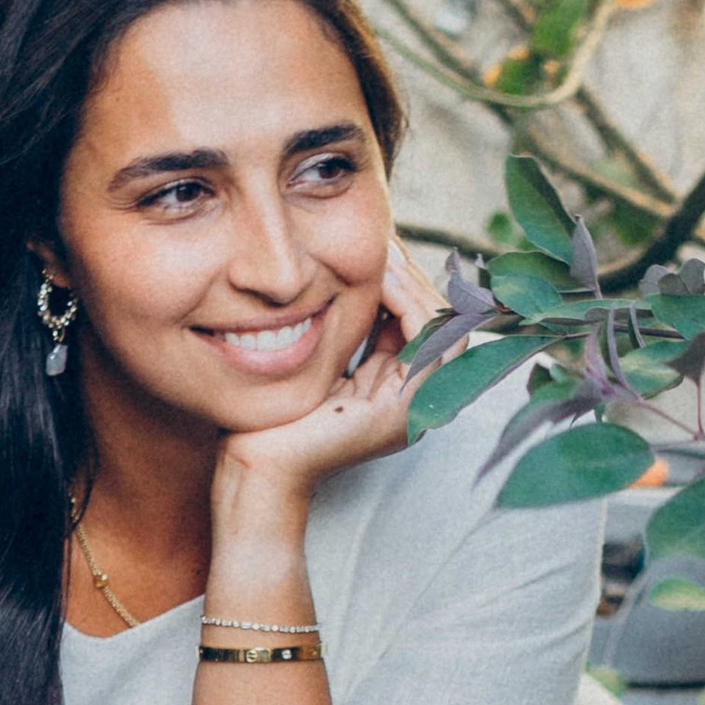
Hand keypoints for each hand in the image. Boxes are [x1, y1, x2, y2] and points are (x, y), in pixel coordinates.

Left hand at [211, 244, 444, 523]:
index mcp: (397, 386)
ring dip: (417, 284)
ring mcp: (415, 410)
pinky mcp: (403, 412)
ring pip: (447, 328)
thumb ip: (348, 325)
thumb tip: (362, 269)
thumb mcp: (320, 354)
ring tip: (384, 254)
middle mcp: (416, 400)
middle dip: (417, 274)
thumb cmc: (273, 412)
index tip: (381, 245)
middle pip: (446, 320)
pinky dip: (411, 304)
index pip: (424, 320)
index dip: (408, 279)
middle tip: (385, 240)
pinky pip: (430, 343)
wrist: (256, 463)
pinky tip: (379, 281)